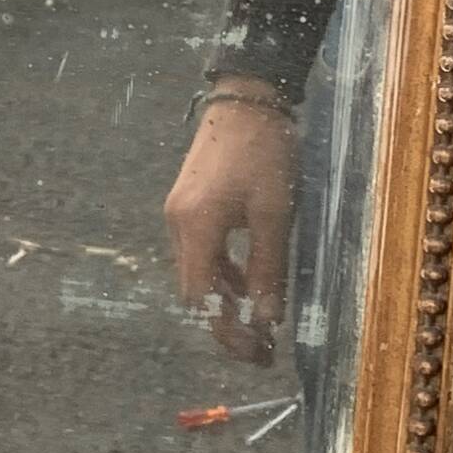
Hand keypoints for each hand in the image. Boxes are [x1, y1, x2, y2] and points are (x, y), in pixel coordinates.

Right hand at [163, 94, 296, 365]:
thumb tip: (268, 320)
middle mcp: (178, 225)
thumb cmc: (265, 151)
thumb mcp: (275, 213)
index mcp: (195, 227)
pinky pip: (202, 253)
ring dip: (227, 302)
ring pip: (199, 274)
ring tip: (262, 325)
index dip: (225, 332)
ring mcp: (180, 214)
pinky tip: (249, 285)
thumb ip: (268, 269)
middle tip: (264, 350)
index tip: (255, 353)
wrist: (246, 98)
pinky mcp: (188, 206)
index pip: (201, 300)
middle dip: (228, 324)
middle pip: (195, 292)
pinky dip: (224, 275)